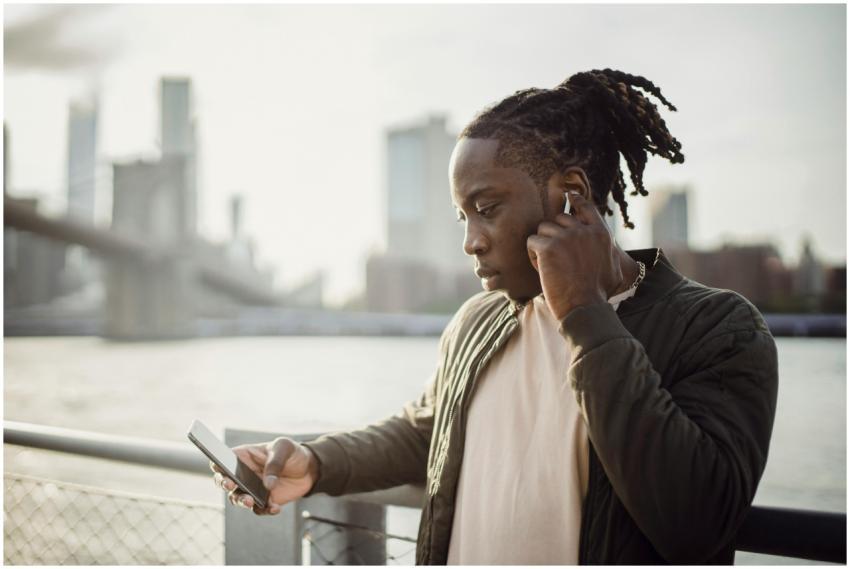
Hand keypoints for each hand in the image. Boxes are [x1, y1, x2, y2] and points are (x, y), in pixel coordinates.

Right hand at [211, 437, 318, 515]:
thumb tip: (267, 484)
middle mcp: (243, 474)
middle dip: (224, 484)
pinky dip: (264, 510)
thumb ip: (275, 463)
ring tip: (251, 501)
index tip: (220, 468)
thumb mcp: (284, 448)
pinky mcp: (263, 501)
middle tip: (231, 485)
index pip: (223, 459)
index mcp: (244, 456)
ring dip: (241, 501)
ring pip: (237, 498)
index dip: (217, 464)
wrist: (309, 469)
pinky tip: (274, 507)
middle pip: (223, 481)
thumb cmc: (292, 453)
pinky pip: (258, 509)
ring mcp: (251, 489)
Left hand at [526, 191, 623, 320]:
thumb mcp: (614, 268)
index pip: (586, 207)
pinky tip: (542, 269)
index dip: (576, 200)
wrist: (585, 307)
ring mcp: (565, 237)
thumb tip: (618, 252)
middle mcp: (584, 231)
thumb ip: (610, 253)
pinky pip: (532, 242)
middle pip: (559, 218)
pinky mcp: (548, 248)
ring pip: (543, 228)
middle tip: (556, 256)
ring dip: (542, 245)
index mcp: (601, 233)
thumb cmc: (599, 293)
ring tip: (548, 265)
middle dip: (554, 233)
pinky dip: (533, 255)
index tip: (570, 196)